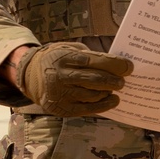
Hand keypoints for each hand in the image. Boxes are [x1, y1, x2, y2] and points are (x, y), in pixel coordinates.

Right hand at [18, 42, 132, 115]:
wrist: (31, 76)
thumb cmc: (57, 61)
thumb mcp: (69, 49)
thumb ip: (89, 56)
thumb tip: (116, 64)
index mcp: (64, 58)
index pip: (94, 61)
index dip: (114, 64)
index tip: (129, 66)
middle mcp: (61, 76)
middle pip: (95, 80)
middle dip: (114, 80)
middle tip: (123, 80)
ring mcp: (61, 94)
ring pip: (93, 95)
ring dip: (109, 92)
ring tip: (115, 88)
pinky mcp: (62, 109)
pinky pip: (88, 109)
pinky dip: (104, 105)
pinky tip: (112, 100)